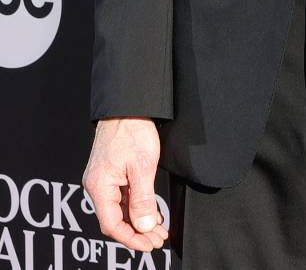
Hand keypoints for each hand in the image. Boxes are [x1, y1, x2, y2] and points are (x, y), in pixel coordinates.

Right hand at [82, 117, 166, 252]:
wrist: (128, 109)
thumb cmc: (132, 132)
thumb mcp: (142, 168)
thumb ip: (143, 200)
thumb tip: (144, 226)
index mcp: (99, 187)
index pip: (111, 224)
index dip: (130, 238)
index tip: (148, 245)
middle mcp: (97, 186)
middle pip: (116, 219)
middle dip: (138, 233)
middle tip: (157, 241)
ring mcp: (104, 180)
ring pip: (121, 210)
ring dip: (140, 222)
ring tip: (158, 231)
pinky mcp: (112, 174)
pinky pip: (123, 198)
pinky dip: (138, 208)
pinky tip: (152, 215)